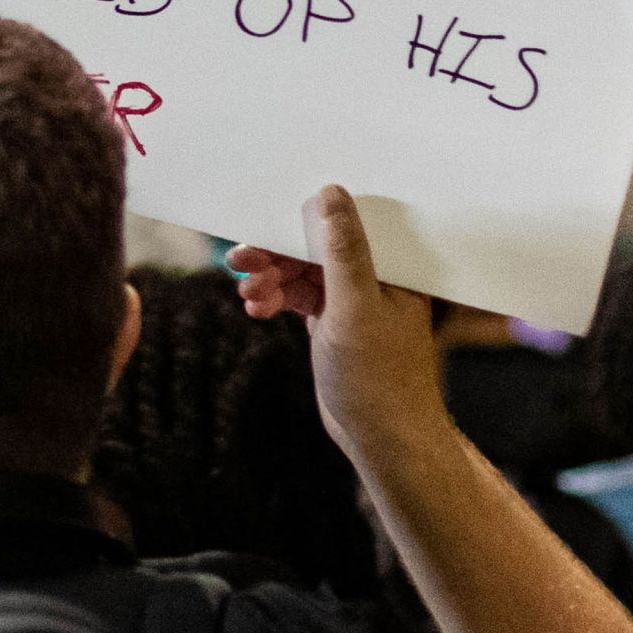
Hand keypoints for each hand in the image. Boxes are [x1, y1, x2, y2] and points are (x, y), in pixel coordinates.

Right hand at [227, 186, 447, 449]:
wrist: (383, 437)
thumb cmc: (380, 378)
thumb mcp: (355, 306)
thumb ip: (343, 250)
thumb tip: (331, 194)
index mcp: (392, 266)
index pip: (345, 224)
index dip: (305, 217)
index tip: (265, 216)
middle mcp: (374, 277)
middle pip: (316, 247)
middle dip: (277, 252)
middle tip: (240, 257)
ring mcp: (352, 301)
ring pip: (302, 273)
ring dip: (271, 278)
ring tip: (247, 292)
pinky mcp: (333, 323)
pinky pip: (298, 298)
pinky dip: (276, 300)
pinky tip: (256, 308)